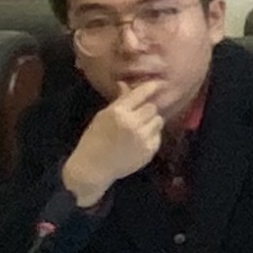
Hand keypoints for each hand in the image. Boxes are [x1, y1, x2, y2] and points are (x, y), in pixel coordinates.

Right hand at [60, 82, 174, 207]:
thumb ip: (119, 101)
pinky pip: (158, 136)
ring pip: (158, 120)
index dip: (150, 87)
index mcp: (118, 112)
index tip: (156, 84)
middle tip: (139, 114)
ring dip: (151, 121)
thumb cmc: (94, 139)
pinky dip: (152, 135)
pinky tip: (139, 140)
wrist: (94, 168)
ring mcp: (143, 138)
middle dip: (146, 109)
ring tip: (139, 128)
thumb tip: (126, 84)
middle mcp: (132, 124)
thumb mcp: (102, 116)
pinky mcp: (149, 150)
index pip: (141, 94)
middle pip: (152, 107)